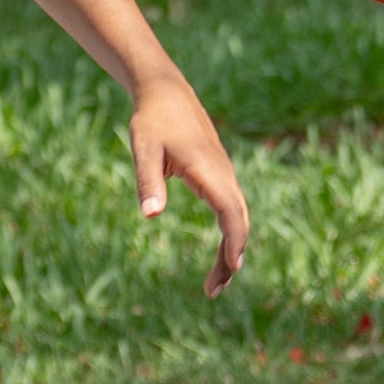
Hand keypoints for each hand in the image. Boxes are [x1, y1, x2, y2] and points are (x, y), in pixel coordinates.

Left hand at [129, 73, 248, 298]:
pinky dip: (230, 234)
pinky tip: (222, 253)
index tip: (232, 269)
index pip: (230, 211)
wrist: (165, 91)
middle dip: (232, 257)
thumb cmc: (151, 120)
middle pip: (239, 220)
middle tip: (213, 291)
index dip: (234, 241)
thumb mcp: (143, 148)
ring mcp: (223, 173)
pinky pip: (231, 209)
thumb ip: (147, 181)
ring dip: (232, 249)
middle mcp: (222, 172)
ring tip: (214, 283)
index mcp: (208, 168)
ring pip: (238, 216)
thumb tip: (150, 216)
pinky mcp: (218, 174)